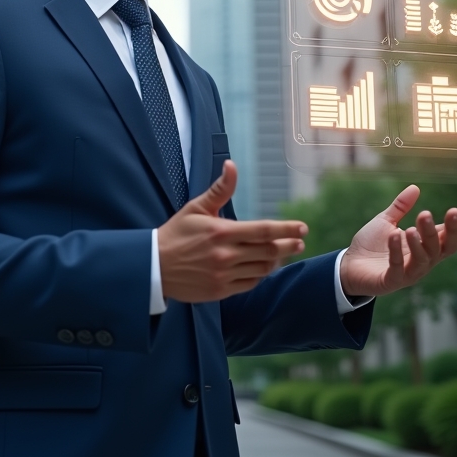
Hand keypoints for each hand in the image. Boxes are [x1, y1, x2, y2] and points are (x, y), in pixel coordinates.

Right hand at [158, 161, 306, 302]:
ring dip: (276, 260)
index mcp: (221, 232)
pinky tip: (263, 267)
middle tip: (299, 241)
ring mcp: (224, 275)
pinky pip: (249, 283)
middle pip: (268, 251)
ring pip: (261, 269)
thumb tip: (231, 164)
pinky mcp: (220, 291)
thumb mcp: (196, 207)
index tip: (302, 228)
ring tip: (283, 253)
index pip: (263, 231)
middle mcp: (225, 255)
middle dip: (288, 245)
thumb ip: (220, 189)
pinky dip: (260, 275)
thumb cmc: (176, 233)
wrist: (154, 266)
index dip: (286, 229)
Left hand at [338, 185, 456, 297]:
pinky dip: (398, 251)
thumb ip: (400, 207)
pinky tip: (395, 235)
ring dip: (423, 240)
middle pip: (443, 249)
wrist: (348, 266)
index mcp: (424, 247)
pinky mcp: (391, 281)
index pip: (449, 238)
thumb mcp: (386, 221)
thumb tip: (416, 187)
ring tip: (417, 222)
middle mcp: (421, 262)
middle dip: (448, 231)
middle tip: (449, 212)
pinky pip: (399, 268)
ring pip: (424, 259)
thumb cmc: (371, 246)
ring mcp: (408, 273)